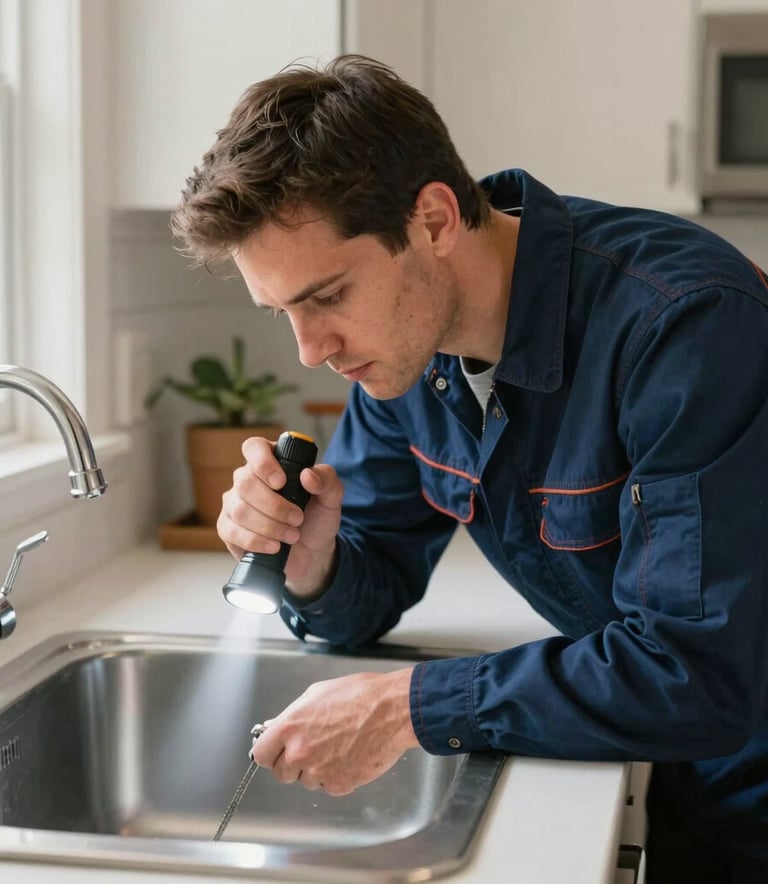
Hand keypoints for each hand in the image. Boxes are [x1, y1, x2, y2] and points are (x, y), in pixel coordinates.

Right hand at [217, 435, 343, 595]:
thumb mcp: (331, 498)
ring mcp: (234, 503)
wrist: (312, 552)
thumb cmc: (317, 518)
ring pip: (240, 510)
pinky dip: (256, 541)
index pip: (254, 448)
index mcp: (272, 462)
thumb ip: (327, 480)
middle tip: (297, 519)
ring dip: (270, 526)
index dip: (263, 463)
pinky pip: (231, 531)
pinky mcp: (228, 528)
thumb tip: (307, 475)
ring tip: (292, 535)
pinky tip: (273, 546)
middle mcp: (248, 479)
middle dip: (274, 505)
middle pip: (245, 482)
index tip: (281, 482)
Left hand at [250, 668, 417, 795]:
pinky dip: (335, 775)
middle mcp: (300, 751)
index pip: (261, 754)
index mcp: (290, 726)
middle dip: (292, 762)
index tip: (276, 750)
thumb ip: (293, 713)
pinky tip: (348, 755)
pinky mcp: (339, 784)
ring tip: (336, 747)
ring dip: (315, 769)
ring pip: (305, 780)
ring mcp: (319, 771)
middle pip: (280, 772)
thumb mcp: (318, 693)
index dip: (270, 752)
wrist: (393, 710)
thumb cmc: (360, 695)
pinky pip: (327, 786)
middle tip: (312, 747)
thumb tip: (276, 726)